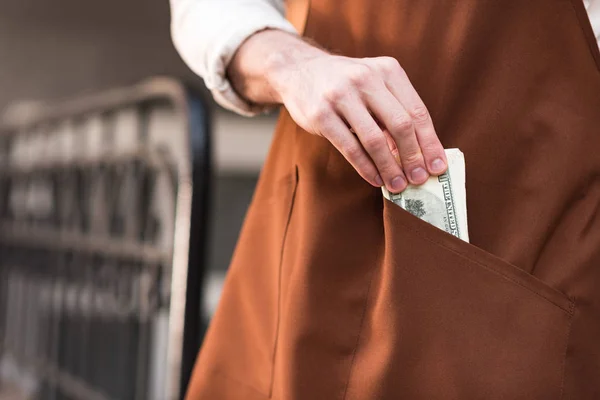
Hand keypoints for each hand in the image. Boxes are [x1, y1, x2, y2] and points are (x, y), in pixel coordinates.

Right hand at [228, 30, 446, 192]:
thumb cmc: (346, 85)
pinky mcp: (321, 114)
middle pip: (400, 125)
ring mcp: (341, 95)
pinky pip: (349, 148)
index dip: (430, 142)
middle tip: (419, 179)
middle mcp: (366, 78)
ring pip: (375, 140)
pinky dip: (366, 167)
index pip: (417, 111)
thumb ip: (395, 111)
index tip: (438, 166)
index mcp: (387, 70)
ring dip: (390, 167)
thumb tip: (420, 154)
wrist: (300, 71)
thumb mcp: (374, 85)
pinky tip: (375, 179)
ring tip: (397, 185)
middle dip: (413, 157)